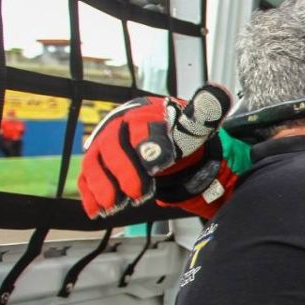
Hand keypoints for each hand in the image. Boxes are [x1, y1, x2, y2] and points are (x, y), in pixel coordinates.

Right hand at [78, 84, 231, 217]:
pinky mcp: (95, 163)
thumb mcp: (191, 124)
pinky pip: (86, 178)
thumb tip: (218, 94)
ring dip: (103, 186)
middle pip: (114, 147)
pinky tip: (97, 210)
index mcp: (143, 114)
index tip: (160, 164)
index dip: (151, 146)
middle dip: (125, 172)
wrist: (155, 135)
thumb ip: (203, 115)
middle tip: (139, 193)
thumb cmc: (173, 131)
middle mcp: (118, 127)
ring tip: (115, 205)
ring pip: (95, 163)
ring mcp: (103, 146)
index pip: (143, 128)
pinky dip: (89, 195)